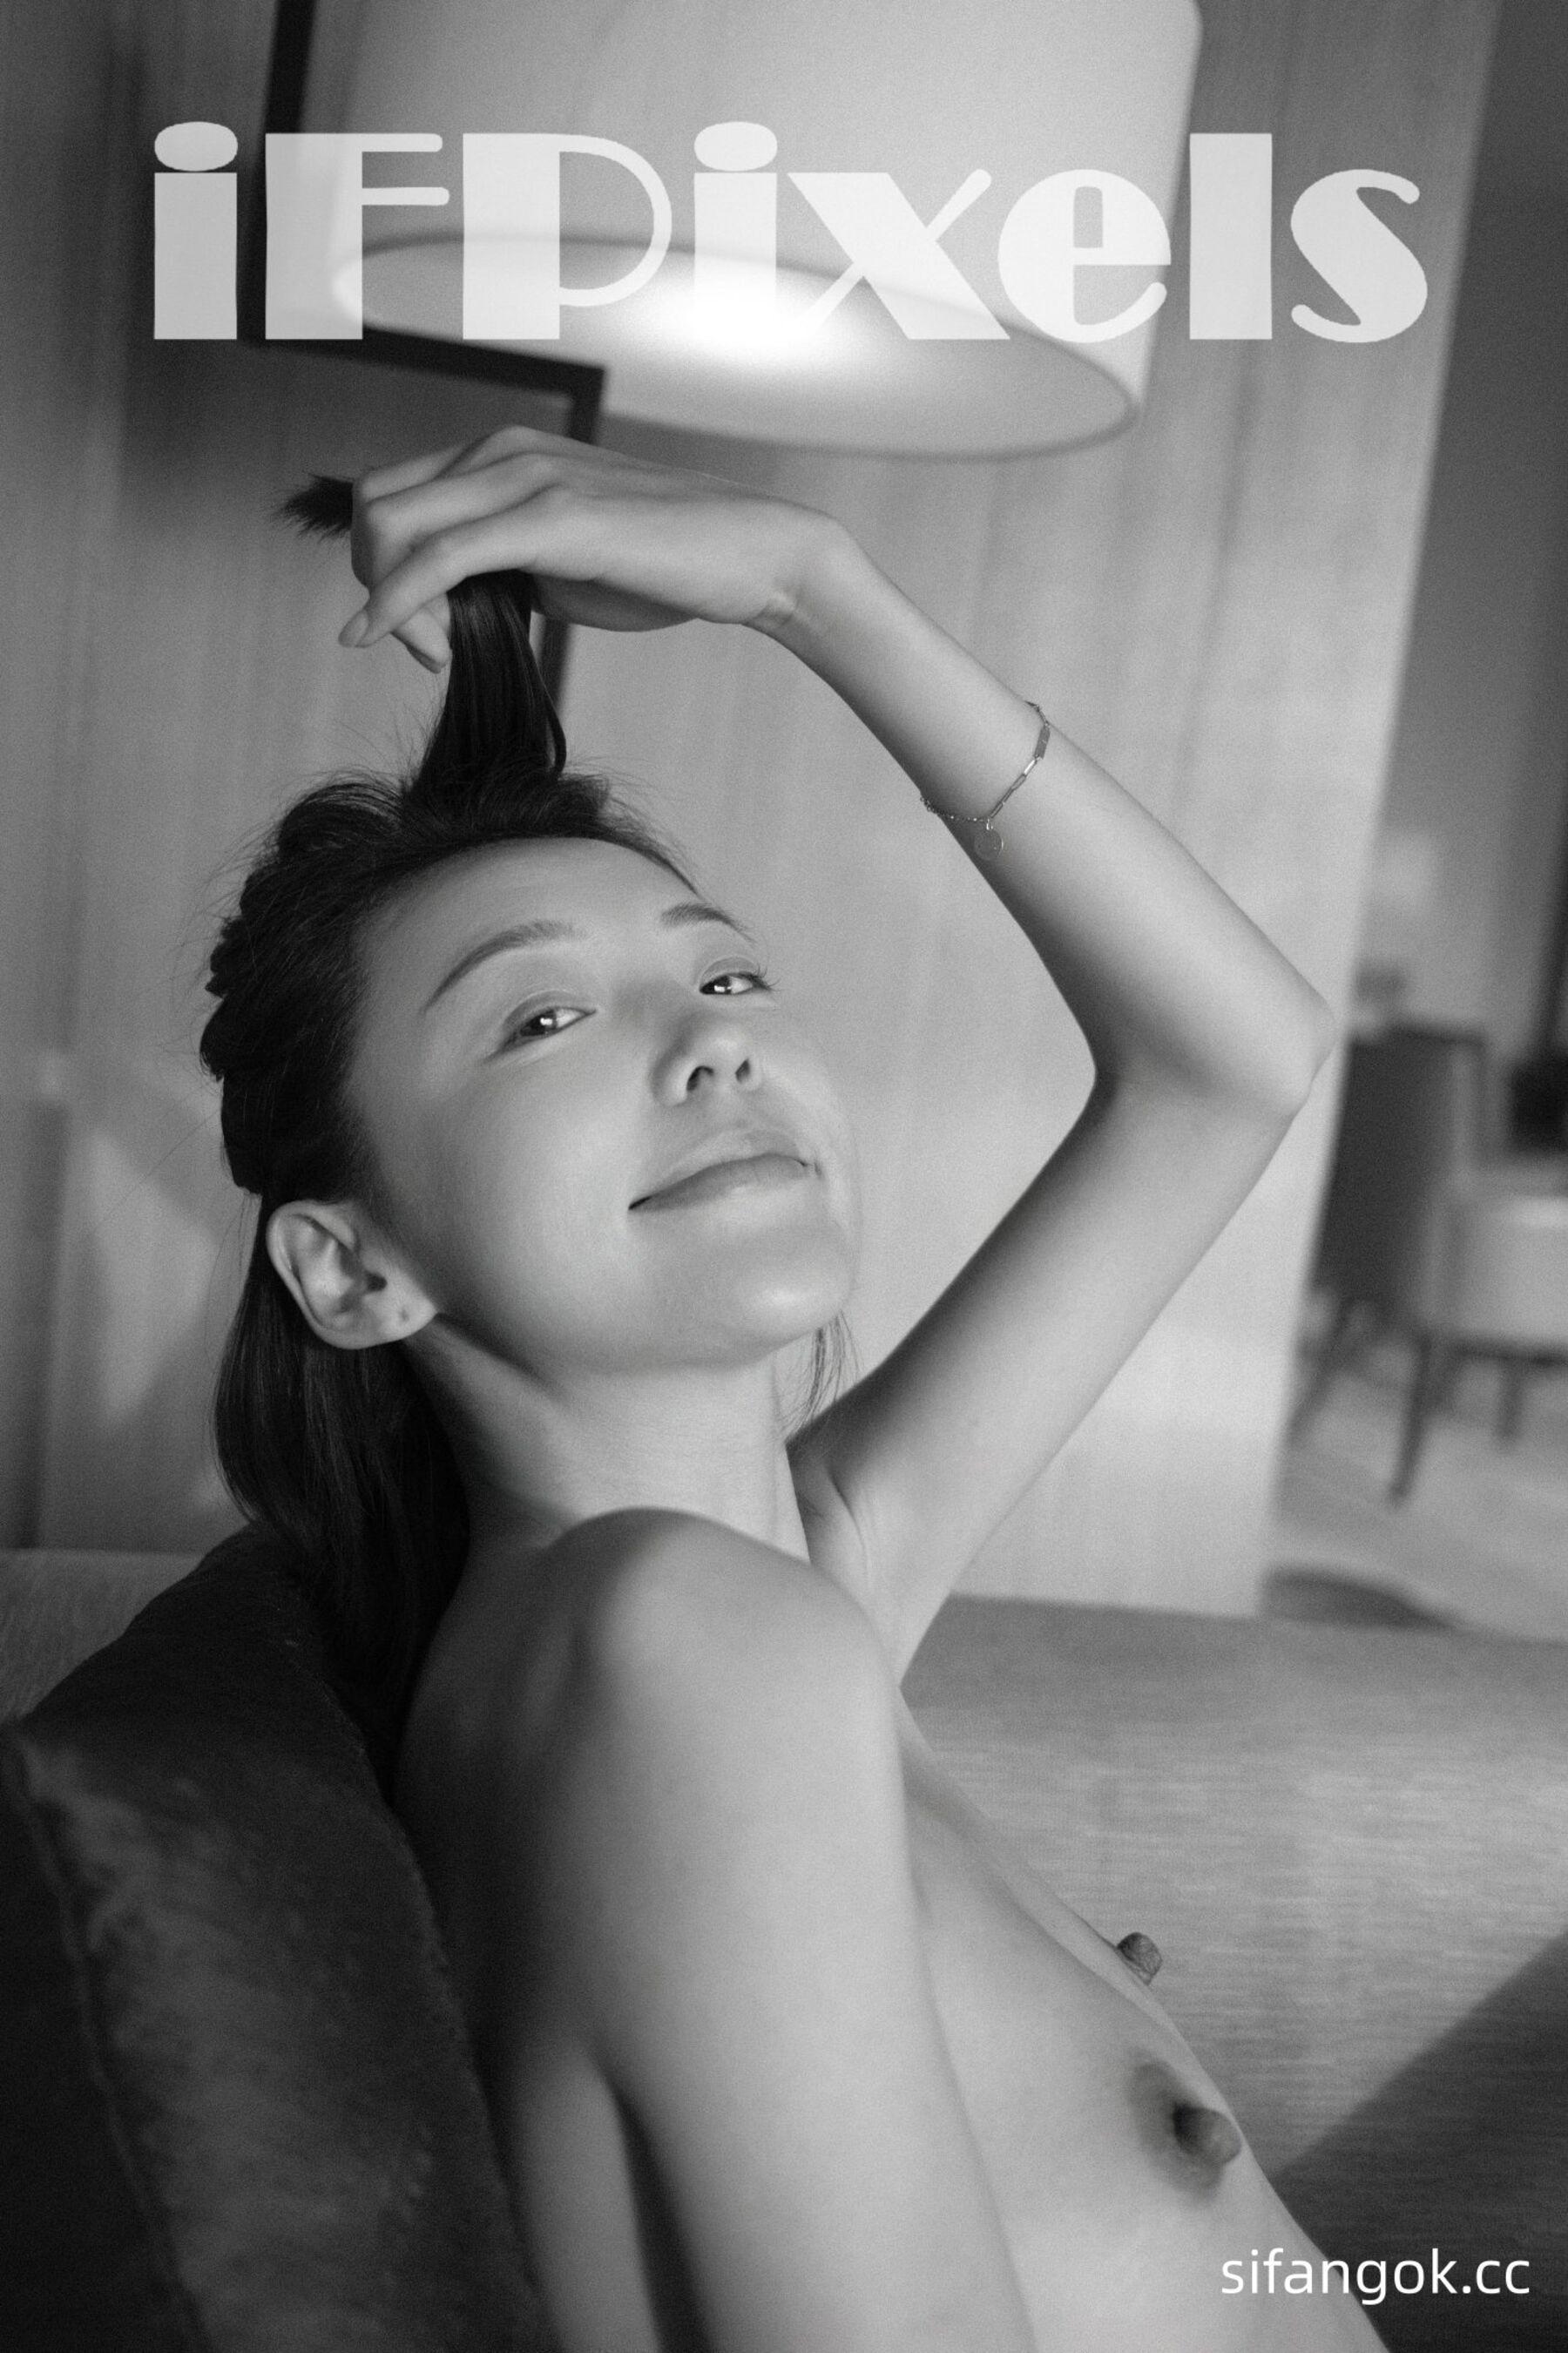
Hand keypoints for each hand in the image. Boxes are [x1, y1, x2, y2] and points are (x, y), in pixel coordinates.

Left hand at [341, 427, 838, 668]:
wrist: (751, 555)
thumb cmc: (666, 566)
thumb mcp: (564, 562)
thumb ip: (506, 565)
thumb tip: (455, 602)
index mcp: (504, 453)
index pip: (395, 496)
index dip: (385, 568)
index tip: (429, 633)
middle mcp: (503, 449)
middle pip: (375, 506)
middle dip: (378, 584)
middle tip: (429, 648)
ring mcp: (525, 476)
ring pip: (395, 528)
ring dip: (393, 602)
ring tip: (439, 653)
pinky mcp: (549, 518)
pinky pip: (438, 558)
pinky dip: (396, 603)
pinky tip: (383, 640)